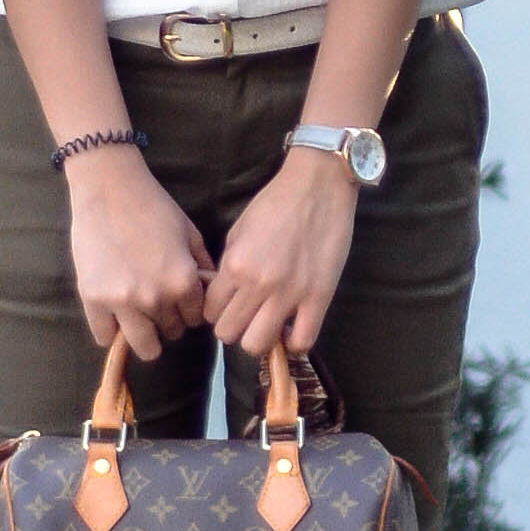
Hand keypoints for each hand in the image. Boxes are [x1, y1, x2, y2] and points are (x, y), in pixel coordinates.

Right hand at [65, 145, 210, 361]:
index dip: (189, 309)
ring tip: (139, 319)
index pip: (194, 319)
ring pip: (143, 345)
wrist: (108, 187)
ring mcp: (122, 302)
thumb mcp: (189, 232)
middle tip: (157, 302)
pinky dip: (111, 330)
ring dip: (145, 336)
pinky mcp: (92, 299)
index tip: (179, 300)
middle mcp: (155, 298)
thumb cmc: (153, 205)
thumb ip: (203, 267)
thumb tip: (209, 293)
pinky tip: (113, 314)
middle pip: (171, 332)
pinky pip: (105, 336)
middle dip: (168, 320)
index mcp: (183, 282)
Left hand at [204, 146, 357, 362]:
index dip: (216, 311)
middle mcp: (258, 285)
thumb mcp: (239, 230)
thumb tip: (223, 292)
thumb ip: (228, 264)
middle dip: (233, 327)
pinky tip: (293, 329)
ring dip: (259, 338)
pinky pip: (302, 341)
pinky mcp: (319, 298)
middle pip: (228, 334)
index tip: (227, 305)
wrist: (317, 186)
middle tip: (245, 315)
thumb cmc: (275, 202)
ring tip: (267, 323)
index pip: (210, 311)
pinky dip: (294, 342)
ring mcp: (290, 294)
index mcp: (234, 265)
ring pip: (258, 345)